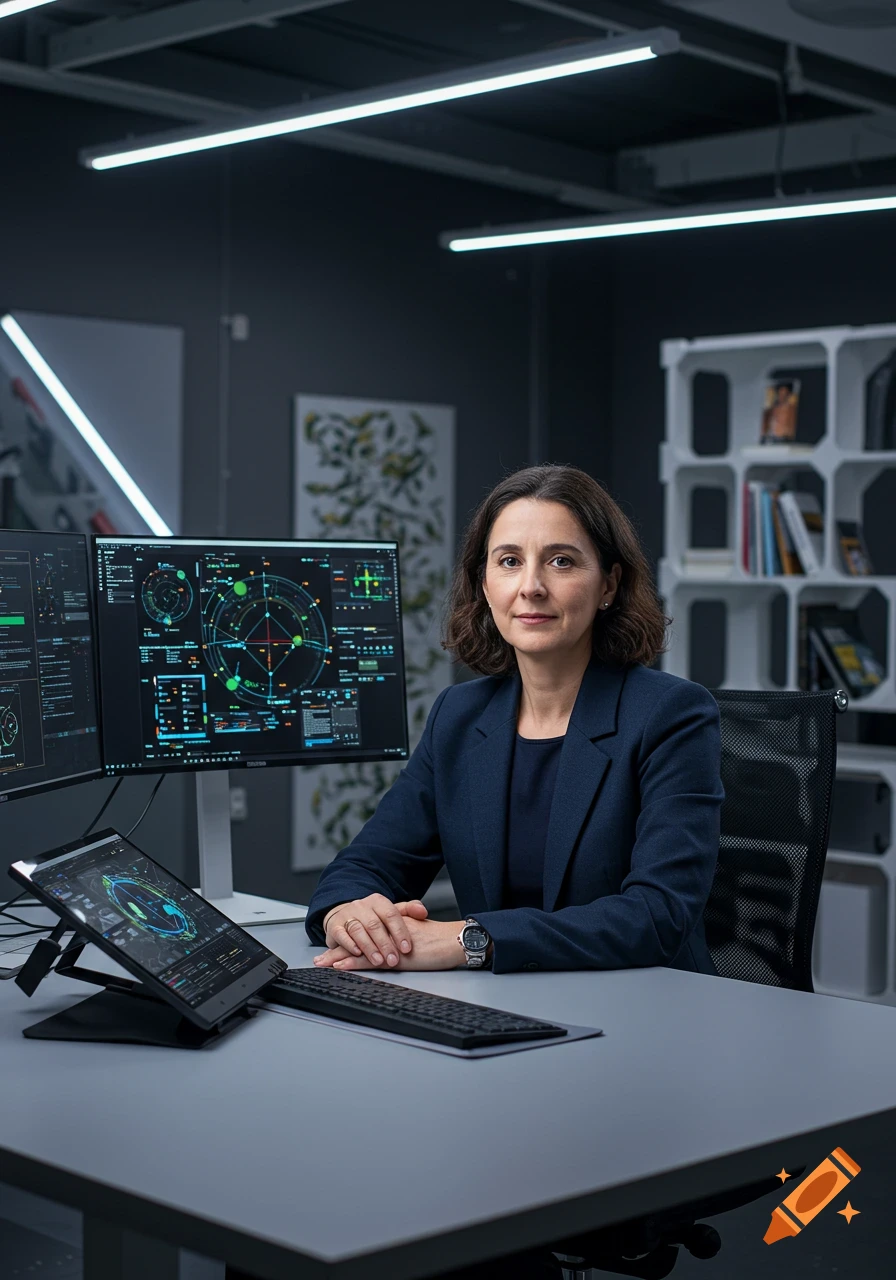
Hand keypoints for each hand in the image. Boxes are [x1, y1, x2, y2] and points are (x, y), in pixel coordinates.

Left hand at [315, 916, 465, 972]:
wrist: (455, 940)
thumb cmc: (443, 940)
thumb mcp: (420, 935)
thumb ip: (405, 938)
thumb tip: (396, 948)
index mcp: (393, 926)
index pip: (366, 933)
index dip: (349, 940)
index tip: (334, 948)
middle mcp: (387, 932)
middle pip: (357, 940)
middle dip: (337, 950)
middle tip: (320, 958)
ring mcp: (389, 944)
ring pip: (359, 950)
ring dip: (338, 957)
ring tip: (322, 963)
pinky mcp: (395, 957)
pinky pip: (369, 960)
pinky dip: (353, 964)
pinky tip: (340, 966)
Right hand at [321, 894, 428, 968]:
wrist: (344, 915)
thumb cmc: (372, 918)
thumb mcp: (390, 912)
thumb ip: (408, 911)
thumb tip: (423, 912)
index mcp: (378, 901)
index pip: (391, 914)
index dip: (400, 932)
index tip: (407, 949)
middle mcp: (362, 906)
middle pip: (375, 924)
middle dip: (385, 944)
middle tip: (394, 961)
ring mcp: (347, 915)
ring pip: (358, 930)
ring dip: (369, 947)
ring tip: (378, 961)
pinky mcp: (334, 926)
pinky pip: (341, 934)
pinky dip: (349, 944)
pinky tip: (357, 954)